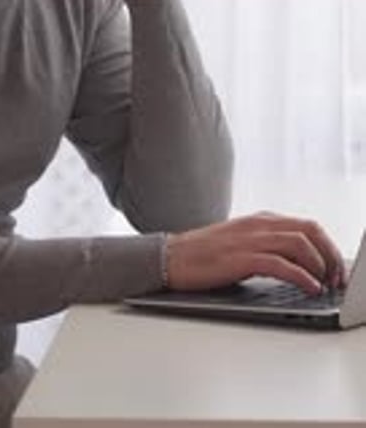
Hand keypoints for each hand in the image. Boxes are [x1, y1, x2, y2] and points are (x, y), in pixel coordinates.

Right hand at [166, 212, 345, 294]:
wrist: (171, 258)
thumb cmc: (205, 255)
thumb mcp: (242, 243)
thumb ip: (267, 246)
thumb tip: (300, 266)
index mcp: (261, 220)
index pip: (307, 225)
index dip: (328, 247)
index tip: (336, 268)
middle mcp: (258, 224)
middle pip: (310, 231)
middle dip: (330, 255)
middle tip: (336, 279)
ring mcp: (249, 239)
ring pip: (299, 244)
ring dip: (320, 266)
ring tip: (325, 285)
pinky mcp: (240, 258)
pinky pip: (280, 264)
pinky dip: (301, 276)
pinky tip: (309, 288)